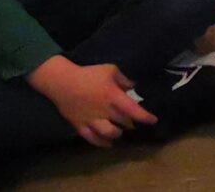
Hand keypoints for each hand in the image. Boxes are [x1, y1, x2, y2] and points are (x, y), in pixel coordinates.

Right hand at [27, 56, 156, 147]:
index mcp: (113, 97)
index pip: (133, 110)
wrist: (61, 81)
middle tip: (132, 121)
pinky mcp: (80, 125)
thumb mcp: (110, 70)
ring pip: (109, 133)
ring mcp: (91, 120)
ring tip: (119, 131)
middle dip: (130, 123)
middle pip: (123, 122)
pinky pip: (92, 139)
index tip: (153, 120)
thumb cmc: (88, 74)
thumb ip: (124, 80)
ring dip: (117, 134)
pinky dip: (101, 143)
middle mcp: (104, 111)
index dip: (145, 117)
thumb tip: (133, 87)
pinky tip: (107, 143)